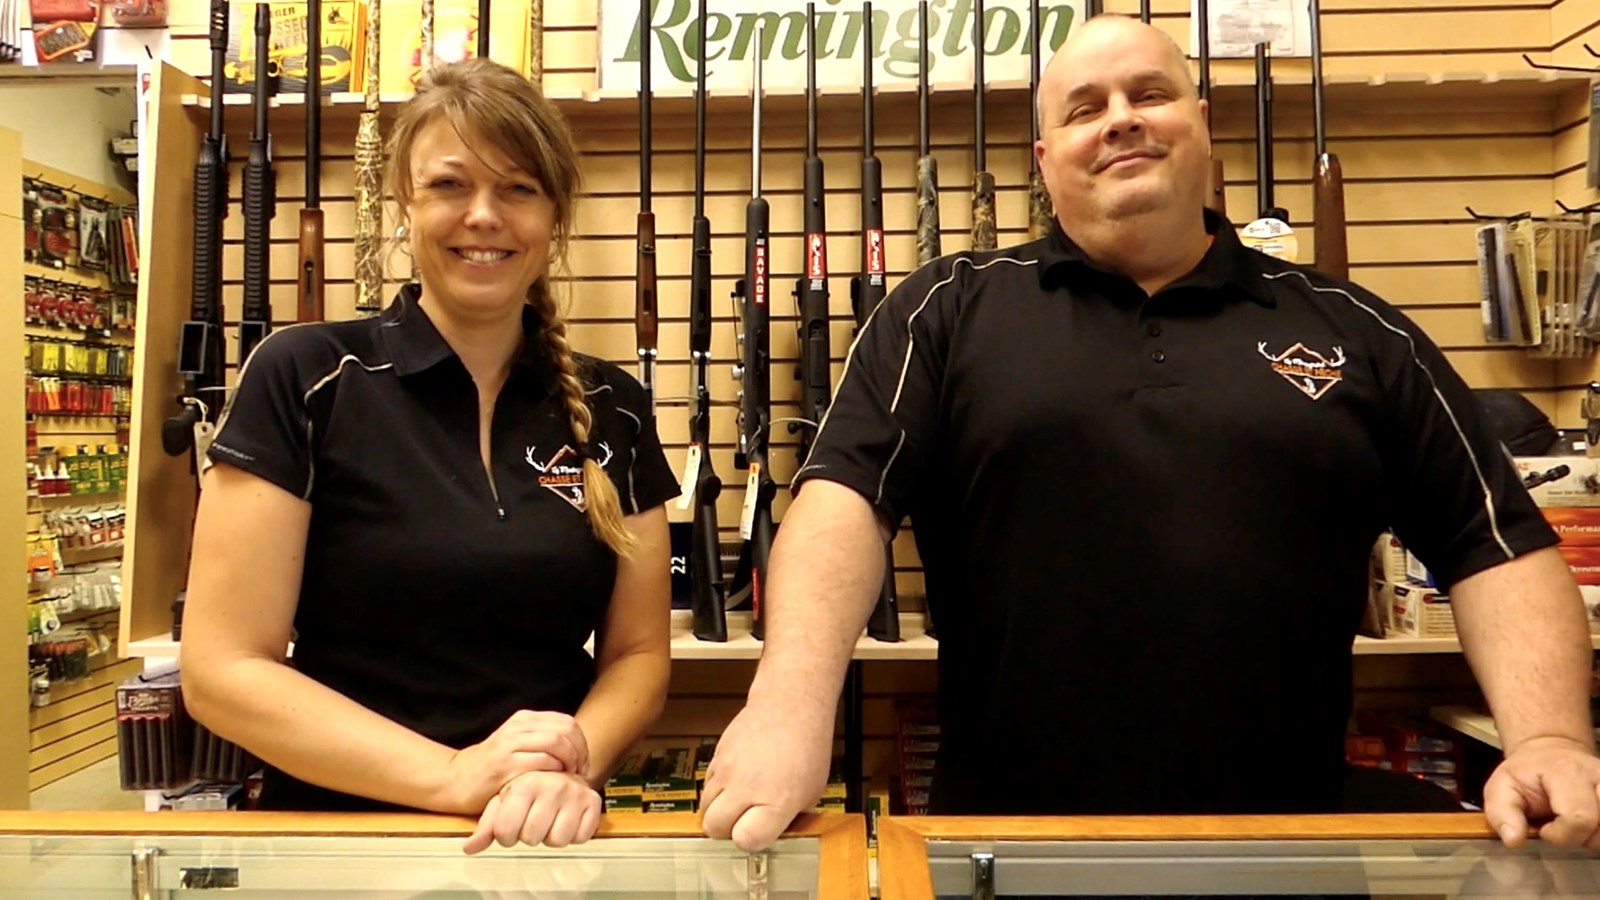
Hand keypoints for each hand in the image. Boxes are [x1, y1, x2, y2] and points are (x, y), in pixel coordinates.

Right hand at [444, 711, 589, 814]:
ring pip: (556, 743)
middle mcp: (518, 727)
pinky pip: (541, 763)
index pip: (567, 722)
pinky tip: (552, 786)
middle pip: (565, 730)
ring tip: (567, 779)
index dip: (581, 743)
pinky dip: (553, 774)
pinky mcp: (505, 765)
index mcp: (524, 720)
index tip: (583, 763)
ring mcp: (510, 744)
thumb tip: (578, 747)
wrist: (458, 780)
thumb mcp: (519, 745)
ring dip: (569, 763)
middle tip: (580, 772)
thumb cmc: (495, 768)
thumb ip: (543, 740)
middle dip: (579, 752)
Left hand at [463, 771, 601, 853]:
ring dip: (552, 836)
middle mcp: (552, 785)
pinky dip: (574, 835)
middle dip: (529, 835)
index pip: (506, 832)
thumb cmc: (528, 790)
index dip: (506, 835)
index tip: (512, 824)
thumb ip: (486, 826)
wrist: (562, 770)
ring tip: (550, 820)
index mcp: (525, 784)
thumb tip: (469, 847)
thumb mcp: (503, 802)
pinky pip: (581, 837)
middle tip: (533, 820)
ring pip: (557, 840)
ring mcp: (575, 793)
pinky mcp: (593, 801)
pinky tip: (567, 820)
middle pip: (531, 838)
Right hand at [699, 696, 831, 851]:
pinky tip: (735, 782)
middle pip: (715, 828)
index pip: (745, 840)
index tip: (757, 834)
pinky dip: (716, 790)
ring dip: (719, 810)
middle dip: (727, 831)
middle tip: (742, 822)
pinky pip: (706, 784)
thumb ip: (788, 817)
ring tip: (739, 801)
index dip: (750, 841)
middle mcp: (747, 787)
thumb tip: (771, 833)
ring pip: (705, 807)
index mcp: (776, 801)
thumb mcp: (811, 791)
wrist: (790, 705)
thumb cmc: (807, 745)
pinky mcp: (716, 756)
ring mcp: (727, 770)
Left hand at [1483, 735, 1599, 848]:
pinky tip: (1588, 824)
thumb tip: (1513, 838)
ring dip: (1593, 836)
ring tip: (1573, 823)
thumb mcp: (1502, 788)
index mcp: (1567, 772)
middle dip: (1579, 837)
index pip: (1579, 818)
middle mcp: (1598, 777)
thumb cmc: (1528, 773)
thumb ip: (1503, 814)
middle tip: (1560, 825)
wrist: (1550, 753)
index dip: (1560, 834)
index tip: (1545, 828)